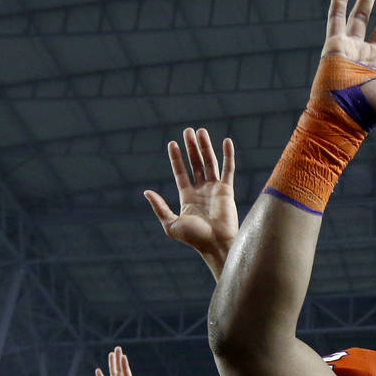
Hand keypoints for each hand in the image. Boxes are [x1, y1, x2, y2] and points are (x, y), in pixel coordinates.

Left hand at [144, 128, 237, 277]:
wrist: (215, 244)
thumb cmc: (194, 238)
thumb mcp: (170, 224)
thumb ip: (159, 207)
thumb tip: (146, 191)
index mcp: (187, 197)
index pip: (181, 172)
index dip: (176, 158)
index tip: (172, 143)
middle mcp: (201, 191)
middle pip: (195, 164)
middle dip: (191, 147)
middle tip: (188, 131)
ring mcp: (215, 189)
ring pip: (209, 163)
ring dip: (205, 147)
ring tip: (200, 131)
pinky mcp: (227, 191)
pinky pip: (228, 169)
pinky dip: (227, 155)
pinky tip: (226, 141)